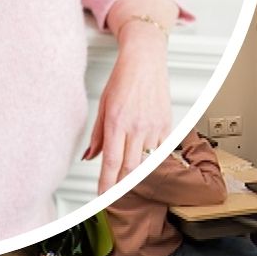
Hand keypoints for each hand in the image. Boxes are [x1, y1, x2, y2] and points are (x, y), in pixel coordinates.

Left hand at [89, 24, 172, 192]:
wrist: (146, 59)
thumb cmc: (123, 78)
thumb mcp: (103, 105)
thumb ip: (97, 134)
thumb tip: (90, 156)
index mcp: (116, 121)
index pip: (110, 162)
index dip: (106, 183)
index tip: (102, 196)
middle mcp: (136, 126)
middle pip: (129, 167)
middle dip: (121, 183)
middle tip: (114, 191)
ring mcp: (153, 126)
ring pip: (145, 160)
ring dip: (135, 168)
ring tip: (129, 170)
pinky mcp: (166, 124)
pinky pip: (158, 147)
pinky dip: (150, 152)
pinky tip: (144, 147)